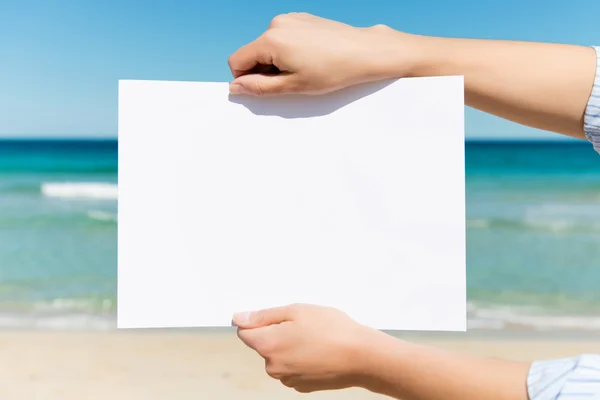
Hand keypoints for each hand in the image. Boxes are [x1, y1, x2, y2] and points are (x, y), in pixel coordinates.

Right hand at [228, 13, 415, 95]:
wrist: (365, 52)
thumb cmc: (334, 70)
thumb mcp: (292, 86)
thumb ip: (259, 87)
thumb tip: (236, 87)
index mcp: (270, 40)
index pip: (236, 61)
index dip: (245, 79)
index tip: (266, 88)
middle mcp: (276, 24)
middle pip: (252, 52)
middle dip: (264, 70)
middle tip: (292, 81)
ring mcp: (290, 19)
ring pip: (268, 46)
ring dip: (278, 61)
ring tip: (304, 69)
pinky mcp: (302, 18)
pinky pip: (283, 37)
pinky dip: (289, 50)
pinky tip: (310, 58)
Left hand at [232, 303, 384, 392]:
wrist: (362, 356)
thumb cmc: (333, 330)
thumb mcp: (296, 311)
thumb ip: (263, 316)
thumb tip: (239, 318)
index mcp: (268, 345)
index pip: (244, 332)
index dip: (257, 320)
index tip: (275, 316)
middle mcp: (273, 366)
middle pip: (263, 344)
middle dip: (277, 332)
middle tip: (303, 324)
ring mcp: (287, 378)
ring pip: (279, 356)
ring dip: (290, 346)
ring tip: (315, 337)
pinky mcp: (301, 386)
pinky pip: (293, 367)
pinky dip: (301, 359)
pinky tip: (319, 351)